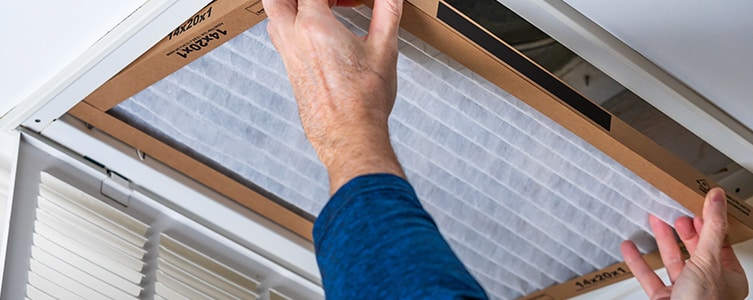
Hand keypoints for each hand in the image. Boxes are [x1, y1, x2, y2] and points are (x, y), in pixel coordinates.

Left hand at [263, 0, 404, 192]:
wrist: (350, 137)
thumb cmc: (364, 102)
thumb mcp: (384, 49)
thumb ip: (387, 11)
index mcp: (314, 27)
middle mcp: (293, 38)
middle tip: (329, 2)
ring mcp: (288, 55)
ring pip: (275, 15)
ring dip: (295, 6)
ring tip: (325, 9)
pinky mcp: (291, 70)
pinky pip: (282, 36)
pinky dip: (295, 25)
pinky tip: (323, 33)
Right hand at [621, 188, 747, 298]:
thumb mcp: (709, 259)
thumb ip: (711, 228)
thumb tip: (717, 199)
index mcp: (727, 278)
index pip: (719, 243)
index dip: (707, 223)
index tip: (697, 205)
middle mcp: (707, 285)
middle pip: (694, 250)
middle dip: (682, 230)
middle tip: (674, 212)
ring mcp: (684, 293)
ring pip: (672, 262)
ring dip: (661, 240)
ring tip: (653, 220)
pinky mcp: (663, 299)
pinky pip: (649, 277)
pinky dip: (638, 261)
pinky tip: (630, 248)